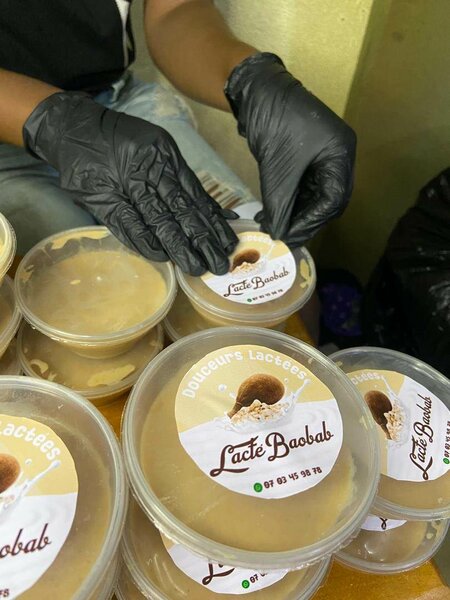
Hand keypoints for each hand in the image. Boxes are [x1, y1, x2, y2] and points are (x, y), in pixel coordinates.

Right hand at [23, 92, 237, 274]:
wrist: (72, 129)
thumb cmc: (120, 140)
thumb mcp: (156, 148)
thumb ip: (184, 180)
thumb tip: (218, 213)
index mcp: (164, 155)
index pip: (195, 195)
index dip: (213, 221)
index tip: (229, 242)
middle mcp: (148, 168)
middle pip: (181, 210)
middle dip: (202, 240)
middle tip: (219, 263)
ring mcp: (124, 185)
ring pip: (158, 220)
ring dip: (179, 246)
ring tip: (197, 266)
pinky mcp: (103, 199)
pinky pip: (128, 226)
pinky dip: (145, 243)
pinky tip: (162, 257)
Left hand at [225, 53, 355, 245]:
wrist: (255, 90)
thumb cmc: (273, 120)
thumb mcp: (277, 167)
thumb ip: (278, 203)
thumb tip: (276, 233)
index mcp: (341, 152)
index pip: (334, 198)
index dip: (312, 221)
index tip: (291, 236)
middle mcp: (337, 155)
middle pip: (327, 200)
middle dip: (305, 220)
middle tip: (283, 237)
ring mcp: (323, 156)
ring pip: (314, 196)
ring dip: (294, 213)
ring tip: (273, 228)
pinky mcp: (306, 158)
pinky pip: (302, 187)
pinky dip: (289, 202)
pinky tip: (273, 214)